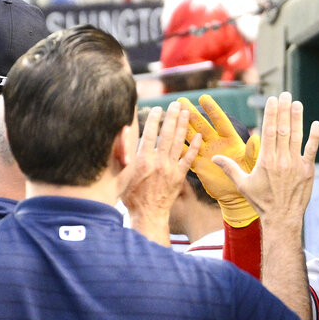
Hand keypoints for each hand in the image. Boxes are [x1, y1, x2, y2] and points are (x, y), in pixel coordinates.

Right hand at [122, 102, 200, 245]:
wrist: (148, 214)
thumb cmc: (130, 196)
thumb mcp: (119, 175)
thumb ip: (121, 153)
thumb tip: (124, 132)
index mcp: (142, 160)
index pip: (149, 134)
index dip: (154, 120)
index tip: (158, 108)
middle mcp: (158, 162)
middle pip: (166, 134)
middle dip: (172, 118)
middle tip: (177, 104)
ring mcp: (171, 169)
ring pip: (179, 143)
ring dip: (183, 126)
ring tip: (187, 113)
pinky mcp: (180, 177)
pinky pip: (189, 159)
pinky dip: (194, 147)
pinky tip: (199, 136)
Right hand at [178, 94, 261, 226]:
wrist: (239, 197)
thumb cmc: (250, 179)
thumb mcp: (252, 165)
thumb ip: (252, 152)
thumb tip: (256, 138)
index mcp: (231, 141)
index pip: (220, 122)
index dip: (212, 110)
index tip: (203, 98)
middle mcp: (217, 144)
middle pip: (202, 126)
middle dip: (191, 113)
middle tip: (180, 100)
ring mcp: (206, 154)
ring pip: (191, 137)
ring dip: (181, 126)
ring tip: (171, 113)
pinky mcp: (199, 166)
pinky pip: (186, 155)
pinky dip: (178, 148)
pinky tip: (167, 138)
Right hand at [213, 91, 318, 225]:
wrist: (282, 218)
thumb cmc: (262, 202)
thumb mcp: (243, 185)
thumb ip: (230, 168)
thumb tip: (213, 158)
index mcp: (266, 160)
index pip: (269, 131)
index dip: (271, 113)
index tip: (272, 100)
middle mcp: (281, 159)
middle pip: (283, 129)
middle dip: (284, 110)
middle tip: (285, 94)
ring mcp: (296, 164)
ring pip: (297, 136)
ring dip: (297, 118)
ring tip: (297, 103)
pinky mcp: (308, 170)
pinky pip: (311, 150)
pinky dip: (314, 137)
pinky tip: (316, 124)